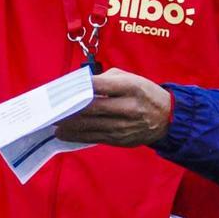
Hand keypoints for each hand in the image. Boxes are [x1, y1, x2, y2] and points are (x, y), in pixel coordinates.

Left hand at [55, 68, 172, 146]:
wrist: (167, 118)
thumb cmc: (144, 93)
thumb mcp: (130, 78)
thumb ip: (106, 79)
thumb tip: (81, 86)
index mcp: (132, 87)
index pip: (101, 85)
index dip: (81, 86)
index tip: (63, 87)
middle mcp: (128, 107)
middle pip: (92, 108)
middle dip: (69, 109)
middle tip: (52, 108)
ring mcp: (124, 126)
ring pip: (91, 126)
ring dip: (69, 125)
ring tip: (53, 122)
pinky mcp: (120, 139)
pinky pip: (94, 137)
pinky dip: (77, 136)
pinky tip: (64, 133)